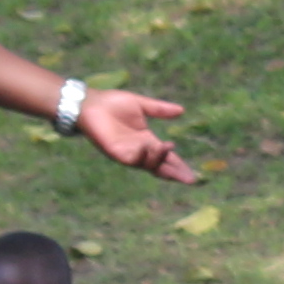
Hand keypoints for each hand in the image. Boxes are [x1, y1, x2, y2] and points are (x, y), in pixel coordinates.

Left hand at [79, 89, 196, 182]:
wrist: (90, 103)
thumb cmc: (112, 103)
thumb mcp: (141, 105)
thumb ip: (160, 109)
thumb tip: (182, 110)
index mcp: (147, 140)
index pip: (166, 157)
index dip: (179, 165)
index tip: (192, 173)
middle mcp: (139, 150)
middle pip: (161, 167)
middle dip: (175, 174)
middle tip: (191, 180)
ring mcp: (128, 153)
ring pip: (148, 165)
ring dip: (160, 160)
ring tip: (168, 147)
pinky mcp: (116, 153)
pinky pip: (133, 160)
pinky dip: (144, 156)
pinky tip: (152, 147)